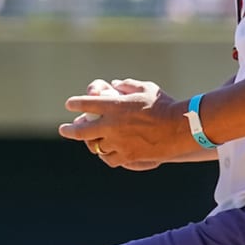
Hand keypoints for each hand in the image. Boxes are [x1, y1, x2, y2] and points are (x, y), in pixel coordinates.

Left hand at [58, 78, 196, 169]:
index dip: (76, 104)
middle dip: (69, 130)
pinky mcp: (128, 156)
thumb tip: (115, 85)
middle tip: (64, 129)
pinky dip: (107, 155)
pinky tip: (106, 154)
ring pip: (95, 146)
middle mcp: (112, 125)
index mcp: (114, 106)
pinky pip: (110, 159)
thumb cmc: (165, 104)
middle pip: (81, 130)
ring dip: (92, 143)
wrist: (180, 127)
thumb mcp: (146, 88)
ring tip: (90, 143)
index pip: (86, 104)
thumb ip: (127, 86)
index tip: (70, 104)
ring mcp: (118, 142)